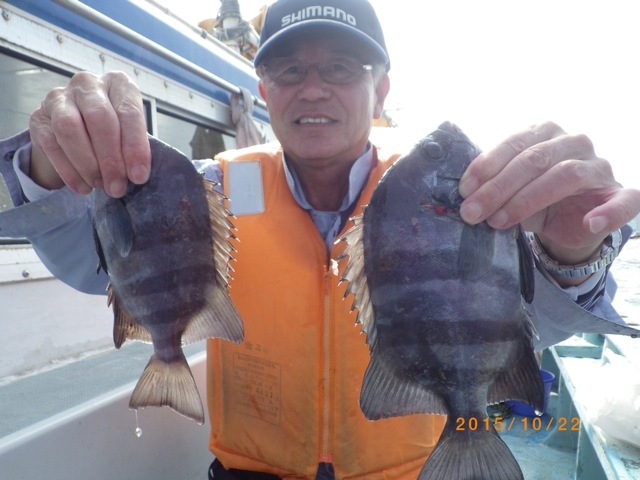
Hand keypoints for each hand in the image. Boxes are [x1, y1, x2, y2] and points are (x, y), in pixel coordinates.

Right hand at [29, 71, 150, 196]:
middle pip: (99, 118)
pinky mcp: (39, 117)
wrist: (79, 127)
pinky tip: (82, 186)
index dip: (135, 147)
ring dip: (87, 164)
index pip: (128, 112)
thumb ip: (134, 148)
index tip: (139, 176)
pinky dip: (69, 171)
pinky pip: (51, 144)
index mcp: (118, 83)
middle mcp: (87, 84)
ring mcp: (59, 97)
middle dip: (110, 159)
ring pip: (69, 128)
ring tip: (99, 185)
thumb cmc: (114, 129)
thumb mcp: (130, 132)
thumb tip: (136, 174)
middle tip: (117, 187)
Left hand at [458, 121, 639, 267]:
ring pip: (565, 175)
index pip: (515, 143)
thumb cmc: (534, 199)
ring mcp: (599, 167)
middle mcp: (574, 143)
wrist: (568, 223)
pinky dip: (609, 213)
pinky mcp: (620, 194)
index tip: (464, 190)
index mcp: (545, 133)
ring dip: (527, 201)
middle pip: (534, 159)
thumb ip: (492, 187)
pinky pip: (624, 201)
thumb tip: (465, 197)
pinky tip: (591, 223)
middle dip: (498, 188)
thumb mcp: (509, 191)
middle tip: (473, 212)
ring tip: (499, 222)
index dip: (487, 166)